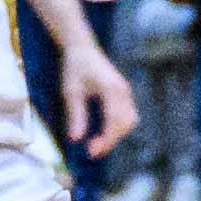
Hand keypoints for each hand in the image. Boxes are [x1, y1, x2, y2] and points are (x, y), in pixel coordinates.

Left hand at [58, 34, 138, 157]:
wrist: (82, 49)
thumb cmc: (75, 68)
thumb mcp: (71, 92)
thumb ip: (75, 116)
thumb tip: (76, 139)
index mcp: (111, 90)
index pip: (113, 121)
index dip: (104, 140)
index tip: (90, 152)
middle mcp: (123, 92)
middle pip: (125, 124)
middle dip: (111, 141)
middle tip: (92, 152)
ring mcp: (126, 93)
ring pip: (130, 121)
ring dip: (116, 134)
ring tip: (98, 144)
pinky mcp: (124, 94)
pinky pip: (128, 115)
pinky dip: (118, 127)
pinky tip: (103, 132)